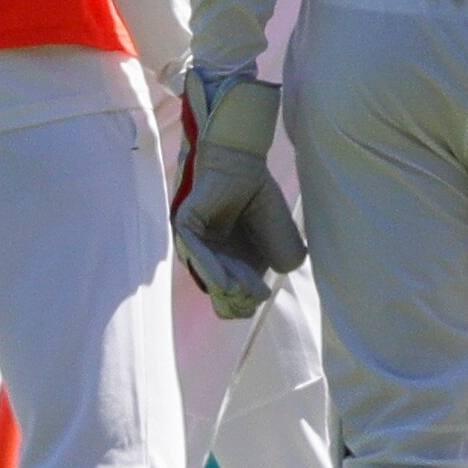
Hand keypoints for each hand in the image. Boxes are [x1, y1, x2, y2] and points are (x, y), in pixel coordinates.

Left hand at [170, 73, 303, 319]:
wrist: (246, 165)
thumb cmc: (261, 199)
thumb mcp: (281, 239)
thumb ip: (282, 261)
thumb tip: (264, 291)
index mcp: (231, 265)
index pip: (233, 299)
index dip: (248, 302)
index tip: (263, 292)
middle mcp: (209, 259)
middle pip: (219, 295)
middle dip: (239, 298)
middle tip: (255, 291)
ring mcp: (194, 244)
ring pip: (207, 278)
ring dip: (228, 288)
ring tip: (243, 289)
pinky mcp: (185, 227)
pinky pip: (194, 254)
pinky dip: (210, 270)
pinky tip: (225, 284)